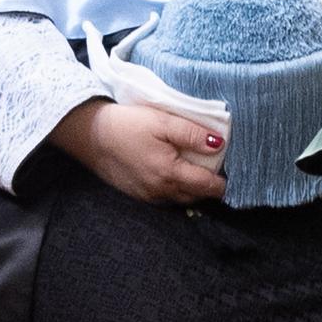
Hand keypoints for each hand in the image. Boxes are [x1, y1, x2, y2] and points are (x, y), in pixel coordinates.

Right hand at [51, 93, 223, 206]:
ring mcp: (148, 197)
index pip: (208, 187)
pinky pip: (166, 198)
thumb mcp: (163, 121)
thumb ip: (192, 134)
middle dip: (210, 186)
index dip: (223, 182)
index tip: (231, 171)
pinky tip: (175, 173)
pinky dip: (176, 190)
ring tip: (198, 170)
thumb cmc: (127, 124)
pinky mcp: (138, 195)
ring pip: (182, 200)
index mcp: (170, 174)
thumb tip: (220, 145)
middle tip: (217, 167)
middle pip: (197, 197)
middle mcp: (161, 192)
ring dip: (193, 189)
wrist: (90, 135)